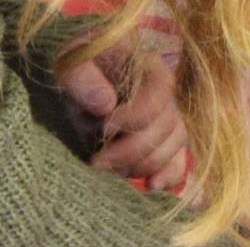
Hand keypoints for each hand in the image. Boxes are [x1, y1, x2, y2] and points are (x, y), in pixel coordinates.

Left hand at [60, 48, 189, 191]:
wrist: (82, 71)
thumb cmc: (78, 64)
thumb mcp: (71, 64)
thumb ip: (83, 78)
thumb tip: (105, 105)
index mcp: (148, 68)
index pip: (159, 94)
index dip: (135, 117)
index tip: (103, 127)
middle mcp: (165, 93)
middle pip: (167, 126)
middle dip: (131, 150)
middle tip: (97, 161)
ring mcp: (167, 117)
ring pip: (174, 146)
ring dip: (144, 165)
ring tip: (111, 171)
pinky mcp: (161, 140)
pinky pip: (179, 159)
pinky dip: (170, 175)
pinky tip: (153, 186)